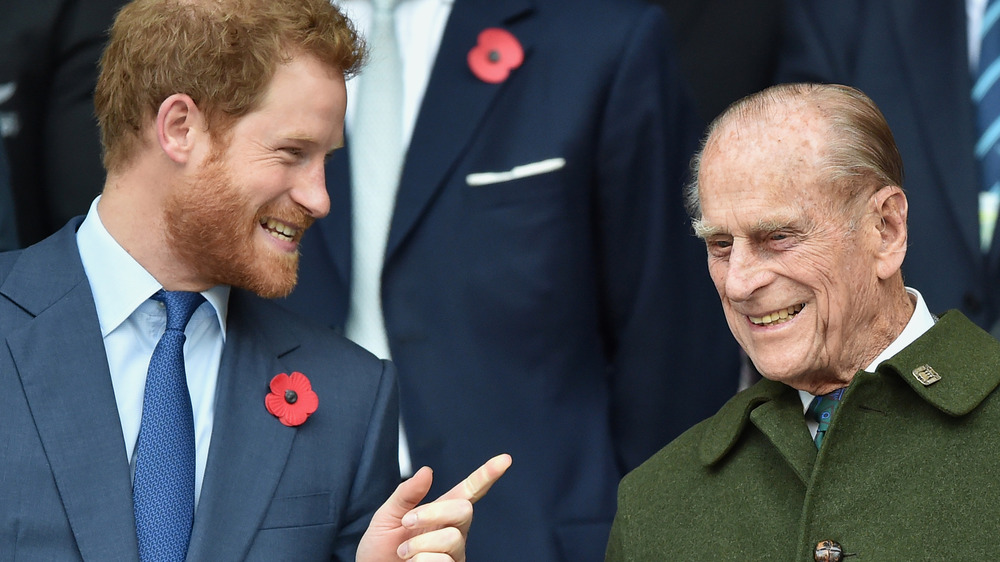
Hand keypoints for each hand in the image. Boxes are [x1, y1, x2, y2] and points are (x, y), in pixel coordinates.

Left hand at [356, 453, 511, 561]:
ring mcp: (454, 554)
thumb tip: (427, 471)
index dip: (487, 475)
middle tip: (406, 523)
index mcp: (440, 513)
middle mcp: (453, 532)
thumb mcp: (386, 517)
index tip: (504, 459)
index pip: (468, 491)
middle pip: (464, 510)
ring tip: (404, 554)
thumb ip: (406, 494)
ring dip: (418, 545)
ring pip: (452, 539)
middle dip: (433, 513)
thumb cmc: (380, 551)